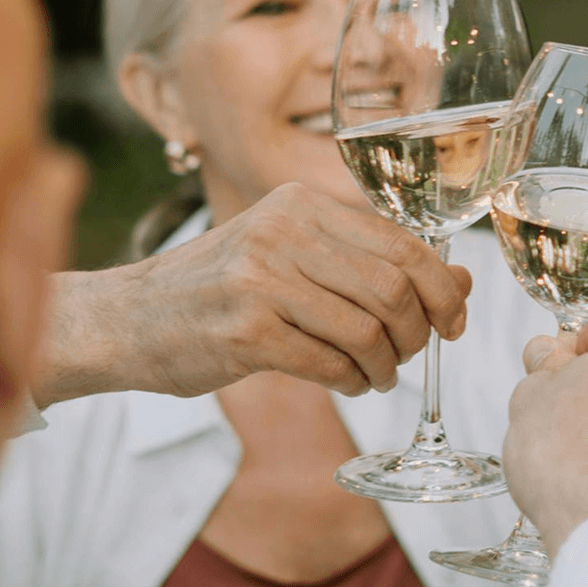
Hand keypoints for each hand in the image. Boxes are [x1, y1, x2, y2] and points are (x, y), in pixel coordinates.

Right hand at [36, 182, 471, 404]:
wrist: (124, 318)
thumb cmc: (220, 290)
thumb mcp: (295, 257)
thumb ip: (374, 263)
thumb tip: (463, 281)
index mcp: (301, 203)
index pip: (403, 245)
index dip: (444, 290)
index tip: (454, 324)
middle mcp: (282, 231)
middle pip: (393, 289)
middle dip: (416, 333)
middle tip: (409, 356)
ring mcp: (260, 280)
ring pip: (366, 329)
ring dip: (385, 366)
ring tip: (376, 376)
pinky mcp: (243, 331)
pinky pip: (330, 363)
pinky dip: (352, 381)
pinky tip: (347, 383)